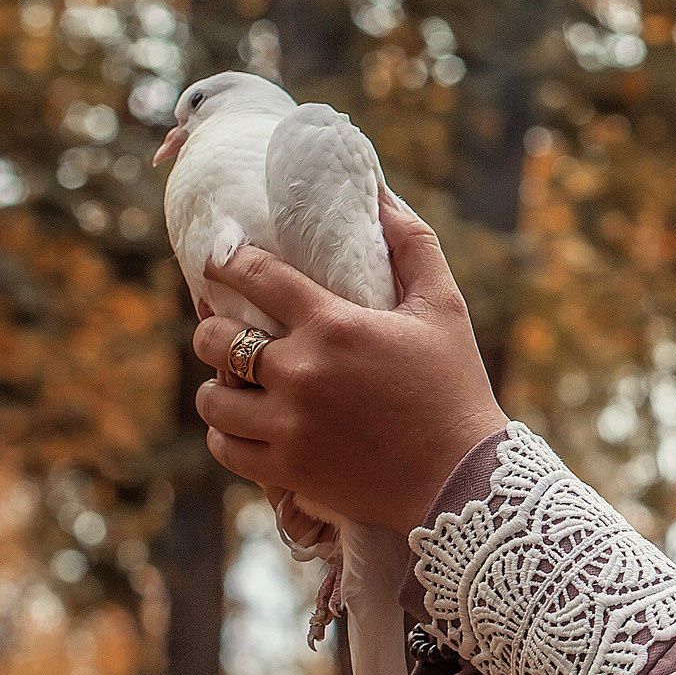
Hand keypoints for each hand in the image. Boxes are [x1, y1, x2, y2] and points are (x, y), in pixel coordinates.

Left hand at [193, 193, 508, 534]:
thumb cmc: (456, 386)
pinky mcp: (288, 470)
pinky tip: (241, 424)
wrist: (463, 480)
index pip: (254, 275)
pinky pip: (226, 448)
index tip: (220, 256)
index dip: (226, 258)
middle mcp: (302, 374)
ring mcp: (290, 427)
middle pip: (215, 339)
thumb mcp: (444, 307)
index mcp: (335, 326)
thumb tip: (381, 194)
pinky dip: (226, 434)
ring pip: (212, 399)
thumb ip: (412, 245)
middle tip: (228, 329)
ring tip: (232, 382)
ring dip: (216, 385)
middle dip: (214, 329)